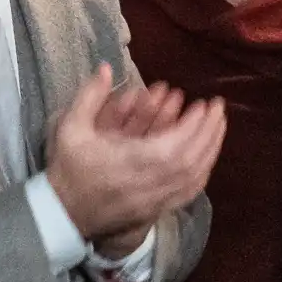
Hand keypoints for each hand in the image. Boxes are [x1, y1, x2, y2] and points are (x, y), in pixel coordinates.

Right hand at [47, 65, 225, 243]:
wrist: (63, 214)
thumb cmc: (68, 170)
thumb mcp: (70, 128)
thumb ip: (90, 95)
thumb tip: (107, 67)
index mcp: (129, 161)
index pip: (174, 144)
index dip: (194, 125)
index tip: (205, 104)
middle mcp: (148, 183)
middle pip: (192, 160)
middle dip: (210, 133)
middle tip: (219, 110)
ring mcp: (154, 200)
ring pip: (194, 178)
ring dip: (211, 151)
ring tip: (218, 128)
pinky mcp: (156, 210)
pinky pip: (188, 193)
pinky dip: (202, 174)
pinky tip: (208, 158)